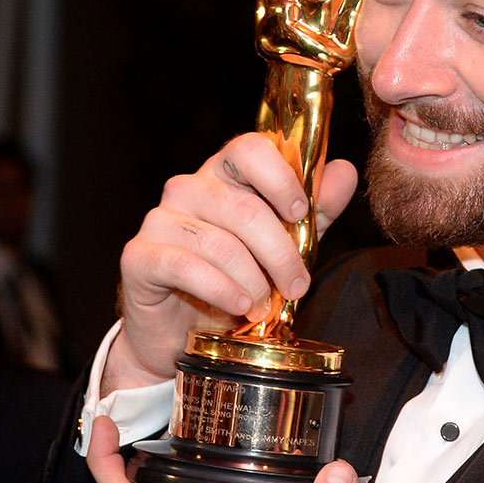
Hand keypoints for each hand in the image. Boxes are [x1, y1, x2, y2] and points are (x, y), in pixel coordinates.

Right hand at [103, 133, 357, 395]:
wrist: (184, 335)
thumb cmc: (237, 280)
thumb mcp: (287, 243)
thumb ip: (316, 210)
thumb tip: (344, 170)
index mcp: (224, 176)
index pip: (249, 147)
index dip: (281, 176)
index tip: (300, 212)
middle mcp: (187, 189)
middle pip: (244, 206)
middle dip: (281, 253)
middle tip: (297, 286)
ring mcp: (160, 221)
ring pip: (220, 243)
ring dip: (253, 281)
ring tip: (264, 306)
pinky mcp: (139, 257)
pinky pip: (185, 266)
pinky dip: (220, 289)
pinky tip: (238, 305)